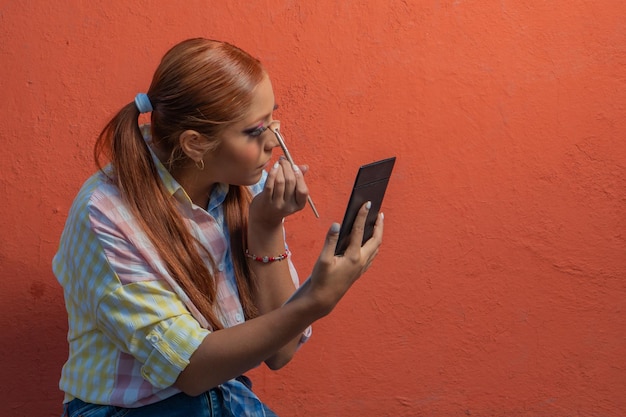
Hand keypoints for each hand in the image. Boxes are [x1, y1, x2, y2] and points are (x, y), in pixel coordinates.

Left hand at [249, 158, 309, 226]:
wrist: (264, 218)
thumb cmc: (280, 201)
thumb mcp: (292, 194)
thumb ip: (298, 180)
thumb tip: (305, 167)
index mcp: (299, 205)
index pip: (303, 191)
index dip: (299, 176)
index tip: (294, 166)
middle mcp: (289, 206)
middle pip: (291, 182)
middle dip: (288, 168)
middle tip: (284, 160)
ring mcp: (277, 205)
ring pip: (280, 182)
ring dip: (279, 169)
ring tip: (278, 163)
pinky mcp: (266, 202)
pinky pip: (269, 185)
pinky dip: (272, 173)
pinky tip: (273, 167)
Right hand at [305, 201, 383, 315]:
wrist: (323, 299)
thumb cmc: (322, 279)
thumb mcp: (323, 259)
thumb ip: (330, 241)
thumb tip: (337, 225)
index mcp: (353, 256)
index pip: (359, 231)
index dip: (362, 216)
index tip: (366, 204)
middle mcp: (361, 261)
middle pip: (376, 240)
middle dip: (378, 226)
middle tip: (379, 213)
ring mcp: (361, 267)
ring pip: (375, 248)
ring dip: (378, 235)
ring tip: (377, 224)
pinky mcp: (359, 271)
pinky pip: (372, 256)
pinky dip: (373, 246)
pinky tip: (369, 242)